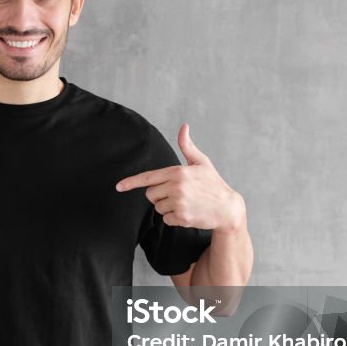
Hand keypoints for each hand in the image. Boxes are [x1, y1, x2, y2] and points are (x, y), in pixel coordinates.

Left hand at [115, 123, 243, 230]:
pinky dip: (174, 218)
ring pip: (157, 207)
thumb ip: (187, 146)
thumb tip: (183, 126)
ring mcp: (179, 203)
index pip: (148, 178)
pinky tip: (188, 213)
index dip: (131, 182)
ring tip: (186, 203)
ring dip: (168, 207)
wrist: (228, 209)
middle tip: (178, 193)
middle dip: (159, 195)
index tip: (118, 187)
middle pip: (150, 194)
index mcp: (178, 172)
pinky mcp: (182, 217)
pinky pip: (166, 219)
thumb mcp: (201, 163)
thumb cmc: (213, 184)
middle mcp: (176, 187)